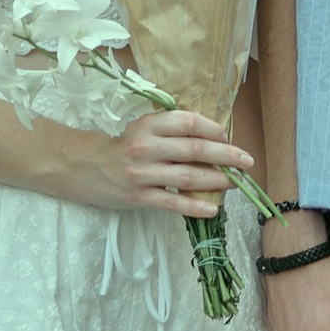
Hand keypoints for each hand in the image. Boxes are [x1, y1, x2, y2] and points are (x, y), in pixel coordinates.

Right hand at [43, 107, 251, 223]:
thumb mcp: (141, 128)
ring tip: (235, 183)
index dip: (213, 129)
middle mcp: (144, 146)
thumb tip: (213, 139)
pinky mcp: (137, 197)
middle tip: (246, 161)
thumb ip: (170, 130)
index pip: (188, 122)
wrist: (83, 167)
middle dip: (226, 155)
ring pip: (187, 176)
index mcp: (147, 124)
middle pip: (194, 149)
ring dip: (217, 180)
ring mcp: (141, 173)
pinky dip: (195, 206)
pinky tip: (212, 208)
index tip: (228, 137)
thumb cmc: (121, 147)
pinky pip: (173, 202)